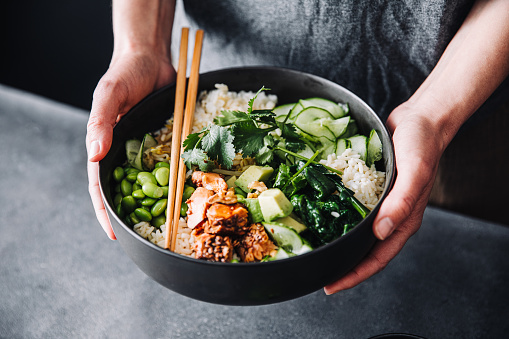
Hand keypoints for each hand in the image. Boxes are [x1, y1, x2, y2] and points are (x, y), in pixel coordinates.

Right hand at [86, 52, 175, 238]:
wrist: (150, 58)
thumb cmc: (125, 73)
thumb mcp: (109, 94)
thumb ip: (101, 122)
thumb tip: (94, 155)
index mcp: (104, 146)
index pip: (100, 187)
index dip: (106, 212)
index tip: (115, 235)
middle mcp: (124, 152)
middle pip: (124, 191)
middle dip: (131, 215)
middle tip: (145, 240)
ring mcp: (144, 149)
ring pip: (147, 183)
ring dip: (154, 203)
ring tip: (166, 226)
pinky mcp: (163, 143)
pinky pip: (168, 166)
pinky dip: (173, 181)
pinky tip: (183, 194)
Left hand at [324, 102, 443, 293]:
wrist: (420, 120)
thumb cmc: (422, 145)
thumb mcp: (413, 172)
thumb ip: (400, 203)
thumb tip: (381, 232)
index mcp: (403, 221)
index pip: (377, 259)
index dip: (354, 275)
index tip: (331, 286)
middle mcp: (390, 217)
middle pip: (365, 251)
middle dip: (343, 266)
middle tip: (317, 272)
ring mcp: (381, 205)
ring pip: (358, 233)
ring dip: (339, 243)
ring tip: (316, 250)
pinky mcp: (371, 191)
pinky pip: (354, 211)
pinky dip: (339, 218)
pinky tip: (322, 217)